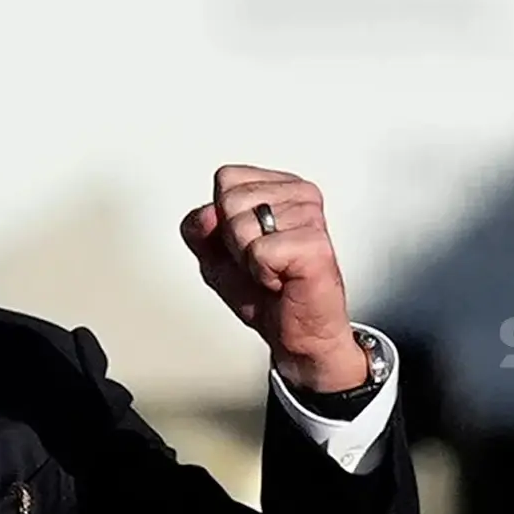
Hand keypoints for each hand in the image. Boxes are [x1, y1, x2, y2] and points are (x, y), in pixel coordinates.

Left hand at [179, 165, 365, 392]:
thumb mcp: (213, 255)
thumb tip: (208, 214)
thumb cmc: (261, 292)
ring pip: (241, 225)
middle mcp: (300, 194)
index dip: (222, 219)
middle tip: (260, 262)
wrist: (295, 334)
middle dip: (232, 241)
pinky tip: (282, 280)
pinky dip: (261, 274)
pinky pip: (259, 251)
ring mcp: (310, 216)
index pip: (227, 178)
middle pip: (230, 199)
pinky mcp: (315, 244)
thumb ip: (198, 228)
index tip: (247, 244)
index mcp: (280, 187)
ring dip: (247, 259)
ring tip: (272, 271)